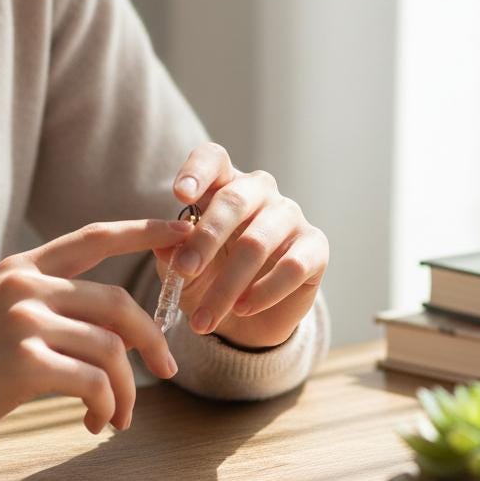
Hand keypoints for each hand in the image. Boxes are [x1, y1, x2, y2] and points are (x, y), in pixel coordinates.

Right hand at [0, 217, 194, 453]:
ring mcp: (24, 321)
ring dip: (127, 389)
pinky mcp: (22, 363)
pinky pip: (91, 381)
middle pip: (117, 303)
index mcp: (24, 268)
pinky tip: (95, 423)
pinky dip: (105, 406)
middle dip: (152, 338)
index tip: (183, 231)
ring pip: (110, 348)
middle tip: (168, 367)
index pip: (95, 237)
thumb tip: (113, 324)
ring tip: (117, 417)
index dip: (144, 232)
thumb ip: (48, 301)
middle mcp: (27, 286)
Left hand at [153, 142, 328, 349]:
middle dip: (206, 238)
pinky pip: (292, 266)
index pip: (213, 159)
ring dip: (228, 284)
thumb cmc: (209, 278)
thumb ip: (172, 253)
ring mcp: (290, 215)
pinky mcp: (315, 246)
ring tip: (205, 317)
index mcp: (223, 183)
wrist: (247, 321)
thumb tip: (164, 247)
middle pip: (234, 200)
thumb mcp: (183, 268)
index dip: (197, 171)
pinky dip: (263, 292)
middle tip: (185, 271)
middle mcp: (259, 191)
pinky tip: (242, 309)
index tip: (180, 195)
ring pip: (258, 241)